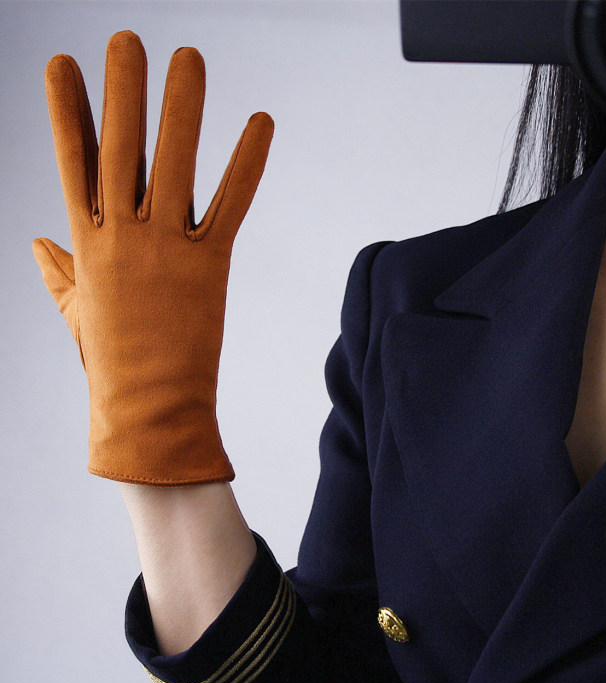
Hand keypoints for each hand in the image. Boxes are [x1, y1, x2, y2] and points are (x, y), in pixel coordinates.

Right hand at [32, 30, 273, 485]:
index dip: (68, 111)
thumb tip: (36, 244)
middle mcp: (120, 237)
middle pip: (119, 150)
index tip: (63, 63)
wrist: (145, 411)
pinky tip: (261, 122)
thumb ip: (58, 272)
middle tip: (128, 39)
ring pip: (171, 164)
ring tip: (188, 55)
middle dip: (122, 91)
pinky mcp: (209, 267)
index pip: (72, 163)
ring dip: (181, 107)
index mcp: (85, 244)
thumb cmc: (110, 363)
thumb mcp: (76, 311)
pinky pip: (230, 204)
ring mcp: (164, 250)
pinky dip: (247, 163)